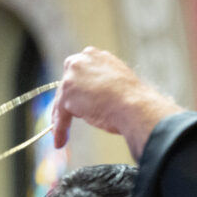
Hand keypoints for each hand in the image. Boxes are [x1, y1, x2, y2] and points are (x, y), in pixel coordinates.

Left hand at [52, 47, 181, 159]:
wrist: (136, 106)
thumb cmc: (135, 100)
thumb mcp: (118, 83)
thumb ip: (105, 85)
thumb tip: (99, 99)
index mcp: (95, 56)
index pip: (80, 74)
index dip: (79, 90)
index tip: (78, 102)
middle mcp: (80, 61)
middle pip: (68, 85)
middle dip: (67, 103)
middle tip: (67, 118)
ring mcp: (72, 77)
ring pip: (62, 100)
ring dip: (62, 119)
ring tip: (62, 136)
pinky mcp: (67, 96)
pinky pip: (61, 115)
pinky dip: (60, 129)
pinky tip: (60, 141)